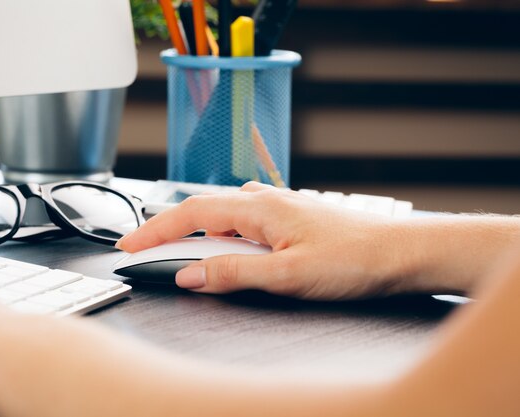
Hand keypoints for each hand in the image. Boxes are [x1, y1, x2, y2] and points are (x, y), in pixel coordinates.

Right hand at [117, 182, 407, 299]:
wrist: (401, 252)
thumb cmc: (355, 259)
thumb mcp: (287, 276)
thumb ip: (234, 273)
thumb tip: (190, 276)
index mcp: (259, 208)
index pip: (191, 213)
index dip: (155, 229)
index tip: (130, 245)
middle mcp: (266, 200)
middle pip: (202, 210)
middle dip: (169, 230)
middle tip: (145, 252)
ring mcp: (279, 207)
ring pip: (224, 215)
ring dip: (197, 232)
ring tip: (183, 256)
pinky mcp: (290, 218)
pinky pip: (245, 220)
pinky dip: (225, 234)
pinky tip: (232, 248)